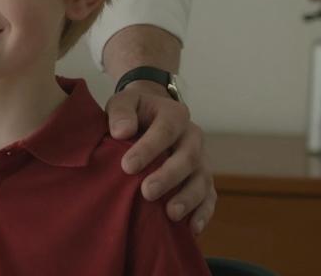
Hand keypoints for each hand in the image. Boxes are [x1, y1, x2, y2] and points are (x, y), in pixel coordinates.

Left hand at [106, 80, 215, 235]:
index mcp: (174, 114)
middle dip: (168, 177)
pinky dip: (203, 213)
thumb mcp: (123, 102)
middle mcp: (193, 136)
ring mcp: (202, 159)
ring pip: (202, 180)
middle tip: (147, 192)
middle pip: (187, 157)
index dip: (148, 149)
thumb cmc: (134, 112)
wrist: (151, 115)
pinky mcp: (205, 179)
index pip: (165, 130)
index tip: (127, 166)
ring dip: (188, 198)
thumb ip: (121, 112)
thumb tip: (121, 131)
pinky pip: (210, 197)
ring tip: (171, 214)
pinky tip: (192, 228)